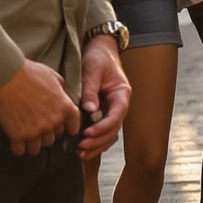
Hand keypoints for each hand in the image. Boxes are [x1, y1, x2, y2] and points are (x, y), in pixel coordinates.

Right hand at [0, 58, 81, 155]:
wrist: (5, 75)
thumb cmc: (29, 72)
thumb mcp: (53, 76)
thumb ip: (62, 89)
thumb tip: (64, 97)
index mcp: (64, 107)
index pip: (73, 128)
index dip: (66, 128)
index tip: (60, 127)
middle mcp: (52, 122)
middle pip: (52, 139)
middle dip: (45, 133)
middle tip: (36, 125)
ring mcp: (35, 131)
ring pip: (37, 148)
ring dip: (31, 142)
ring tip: (24, 133)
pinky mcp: (18, 136)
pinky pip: (20, 151)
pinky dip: (17, 146)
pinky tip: (14, 137)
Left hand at [77, 35, 131, 160]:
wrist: (98, 49)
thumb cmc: (97, 57)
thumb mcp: (93, 69)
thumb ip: (91, 90)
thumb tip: (89, 110)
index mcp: (121, 93)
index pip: (117, 115)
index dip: (103, 127)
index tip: (87, 134)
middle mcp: (119, 104)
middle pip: (114, 129)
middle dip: (98, 141)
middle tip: (81, 147)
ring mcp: (112, 110)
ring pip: (110, 134)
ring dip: (97, 146)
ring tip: (81, 153)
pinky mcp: (103, 113)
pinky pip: (103, 131)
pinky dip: (95, 142)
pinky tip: (83, 149)